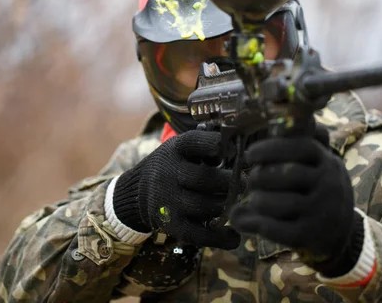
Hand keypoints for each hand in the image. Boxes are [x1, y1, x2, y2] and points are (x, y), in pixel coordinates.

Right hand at [113, 130, 240, 249]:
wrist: (137, 192)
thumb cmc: (174, 166)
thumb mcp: (184, 149)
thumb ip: (209, 148)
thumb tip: (243, 156)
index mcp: (175, 149)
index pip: (194, 142)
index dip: (215, 144)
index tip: (231, 149)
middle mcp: (167, 173)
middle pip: (203, 179)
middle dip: (230, 182)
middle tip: (244, 184)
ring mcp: (168, 201)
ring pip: (205, 206)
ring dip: (226, 207)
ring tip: (235, 203)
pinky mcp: (171, 225)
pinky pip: (198, 235)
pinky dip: (220, 238)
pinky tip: (234, 236)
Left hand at [230, 124, 362, 276]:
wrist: (341, 232)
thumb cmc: (317, 189)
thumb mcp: (317, 164)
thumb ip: (298, 141)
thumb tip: (275, 122)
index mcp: (327, 161)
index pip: (301, 147)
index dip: (271, 148)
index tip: (250, 154)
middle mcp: (329, 185)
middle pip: (288, 174)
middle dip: (260, 175)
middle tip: (251, 179)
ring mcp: (321, 212)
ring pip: (279, 203)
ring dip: (257, 200)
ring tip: (253, 199)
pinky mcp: (309, 236)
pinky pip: (275, 229)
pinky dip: (255, 224)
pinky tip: (244, 220)